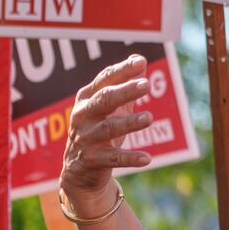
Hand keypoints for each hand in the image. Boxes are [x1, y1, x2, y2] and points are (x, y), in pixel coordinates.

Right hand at [61, 54, 153, 211]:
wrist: (79, 170)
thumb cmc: (98, 130)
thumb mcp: (109, 107)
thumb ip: (123, 84)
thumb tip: (137, 59)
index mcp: (87, 98)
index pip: (105, 79)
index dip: (122, 70)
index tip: (141, 62)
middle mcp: (83, 115)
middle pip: (104, 100)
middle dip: (124, 91)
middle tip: (146, 85)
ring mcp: (85, 138)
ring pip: (108, 128)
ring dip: (129, 123)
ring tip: (149, 118)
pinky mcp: (91, 160)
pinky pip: (113, 158)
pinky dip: (130, 158)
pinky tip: (147, 159)